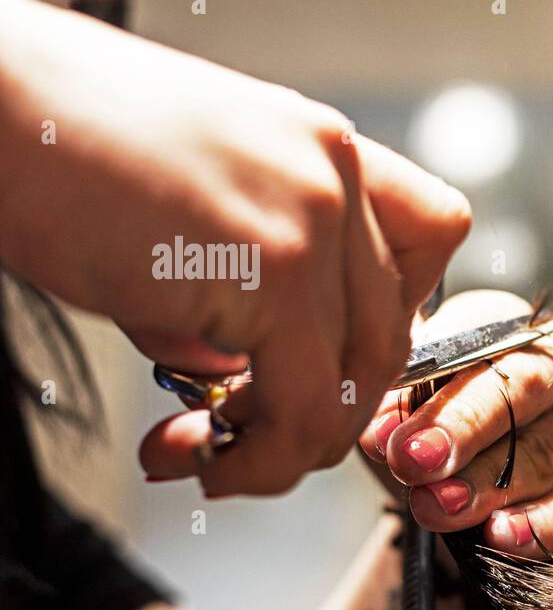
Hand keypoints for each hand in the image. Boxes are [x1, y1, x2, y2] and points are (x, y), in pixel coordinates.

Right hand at [0, 0, 470, 494]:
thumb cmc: (62, 151)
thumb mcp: (196, 206)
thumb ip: (250, 283)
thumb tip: (246, 380)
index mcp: (324, 148)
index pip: (434, 234)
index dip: (395, 314)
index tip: (332, 356)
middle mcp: (334, 174)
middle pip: (392, 329)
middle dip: (326, 407)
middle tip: (251, 438)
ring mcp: (312, 217)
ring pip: (357, 380)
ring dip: (289, 448)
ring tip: (214, 461)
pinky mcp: (272, 269)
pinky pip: (305, 405)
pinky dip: (262, 458)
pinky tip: (204, 459)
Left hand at [359, 290, 552, 557]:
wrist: (483, 457)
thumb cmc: (447, 413)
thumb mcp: (415, 394)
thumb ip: (396, 399)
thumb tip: (378, 430)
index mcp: (522, 331)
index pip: (487, 359)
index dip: (443, 406)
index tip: (398, 443)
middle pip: (521, 403)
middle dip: (463, 440)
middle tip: (415, 471)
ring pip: (545, 459)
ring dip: (488, 488)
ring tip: (441, 509)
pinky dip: (541, 526)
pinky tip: (503, 536)